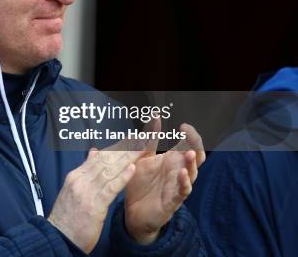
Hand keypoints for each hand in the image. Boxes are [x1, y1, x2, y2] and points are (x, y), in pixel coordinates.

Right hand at [48, 145, 143, 252]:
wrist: (58, 237)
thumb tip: (94, 152)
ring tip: (140, 149)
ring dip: (126, 159)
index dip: (115, 148)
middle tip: (138, 139)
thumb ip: (85, 171)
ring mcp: (86, 192)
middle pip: (105, 160)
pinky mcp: (94, 206)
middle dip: (123, 149)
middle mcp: (80, 180)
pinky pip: (110, 188)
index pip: (98, 157)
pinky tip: (132, 168)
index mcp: (75, 176)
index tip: (128, 140)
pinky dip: (122, 177)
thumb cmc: (67, 217)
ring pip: (109, 171)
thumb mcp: (73, 191)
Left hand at [124, 119, 205, 243]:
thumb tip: (155, 118)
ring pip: (193, 173)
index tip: (183, 125)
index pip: (188, 145)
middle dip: (196, 144)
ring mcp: (177, 186)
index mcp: (172, 160)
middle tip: (189, 133)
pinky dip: (184, 182)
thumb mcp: (142, 158)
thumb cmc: (140, 184)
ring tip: (189, 153)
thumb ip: (149, 140)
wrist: (132, 212)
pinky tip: (181, 173)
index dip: (190, 135)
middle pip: (197, 156)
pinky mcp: (173, 201)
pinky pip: (183, 191)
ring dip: (192, 163)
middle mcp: (178, 172)